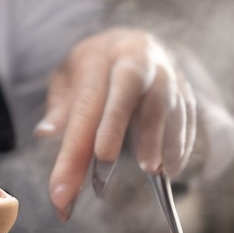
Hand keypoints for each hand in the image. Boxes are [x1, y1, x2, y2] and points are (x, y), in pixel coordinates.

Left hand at [35, 27, 196, 220]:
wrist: (134, 43)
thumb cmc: (95, 69)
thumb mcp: (67, 78)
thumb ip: (60, 106)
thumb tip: (45, 132)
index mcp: (99, 56)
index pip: (85, 102)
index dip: (73, 147)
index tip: (62, 189)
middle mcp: (135, 58)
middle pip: (127, 86)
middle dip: (116, 124)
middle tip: (105, 161)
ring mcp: (165, 72)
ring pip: (166, 101)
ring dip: (160, 138)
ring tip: (154, 171)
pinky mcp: (186, 89)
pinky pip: (188, 115)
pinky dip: (181, 143)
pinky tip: (172, 169)